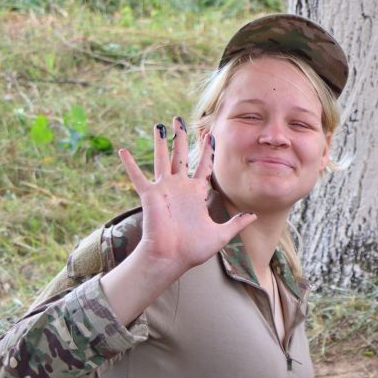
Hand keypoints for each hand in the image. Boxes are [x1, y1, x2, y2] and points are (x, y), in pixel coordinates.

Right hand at [119, 118, 255, 276]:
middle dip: (182, 138)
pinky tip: (123, 151)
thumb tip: (254, 216)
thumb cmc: (193, 249)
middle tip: (180, 119)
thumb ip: (236, 223)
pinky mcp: (150, 196)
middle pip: (182, 156)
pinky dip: (130, 165)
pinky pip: (138, 177)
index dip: (207, 151)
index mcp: (196, 194)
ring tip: (160, 125)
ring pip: (162, 159)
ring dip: (161, 142)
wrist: (172, 258)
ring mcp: (165, 190)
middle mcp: (180, 188)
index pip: (203, 166)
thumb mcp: (221, 235)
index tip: (210, 135)